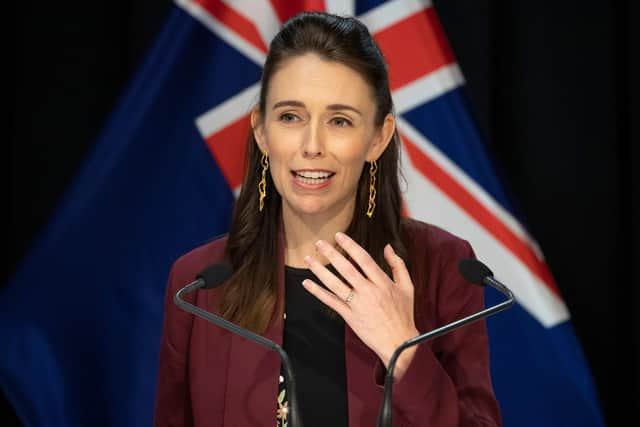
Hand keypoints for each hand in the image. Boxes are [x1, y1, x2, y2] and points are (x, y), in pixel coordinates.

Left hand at [302, 232, 418, 378]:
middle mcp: (369, 292)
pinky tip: (307, 283)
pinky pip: (331, 302)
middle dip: (331, 254)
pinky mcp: (350, 317)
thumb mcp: (407, 287)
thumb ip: (398, 265)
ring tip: (309, 259)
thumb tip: (388, 247)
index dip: (350, 246)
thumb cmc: (403, 314)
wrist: (399, 344)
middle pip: (346, 269)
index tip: (338, 236)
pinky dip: (318, 292)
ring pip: (335, 284)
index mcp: (383, 283)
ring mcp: (358, 305)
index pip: (363, 259)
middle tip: (319, 243)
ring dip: (320, 270)